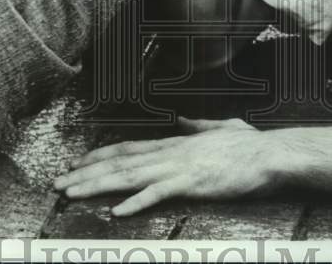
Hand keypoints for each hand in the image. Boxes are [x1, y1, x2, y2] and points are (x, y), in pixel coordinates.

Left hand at [53, 117, 276, 215]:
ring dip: (97, 185)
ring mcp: (180, 167)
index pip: (129, 148)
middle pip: (120, 162)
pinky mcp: (193, 183)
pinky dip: (136, 203)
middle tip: (58, 182)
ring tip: (71, 194)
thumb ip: (198, 126)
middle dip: (86, 173)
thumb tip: (182, 120)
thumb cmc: (252, 146)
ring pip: (129, 176)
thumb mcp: (222, 128)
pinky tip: (116, 212)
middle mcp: (172, 152)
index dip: (99, 155)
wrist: (273, 154)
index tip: (77, 162)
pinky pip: (158, 194)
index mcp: (177, 143)